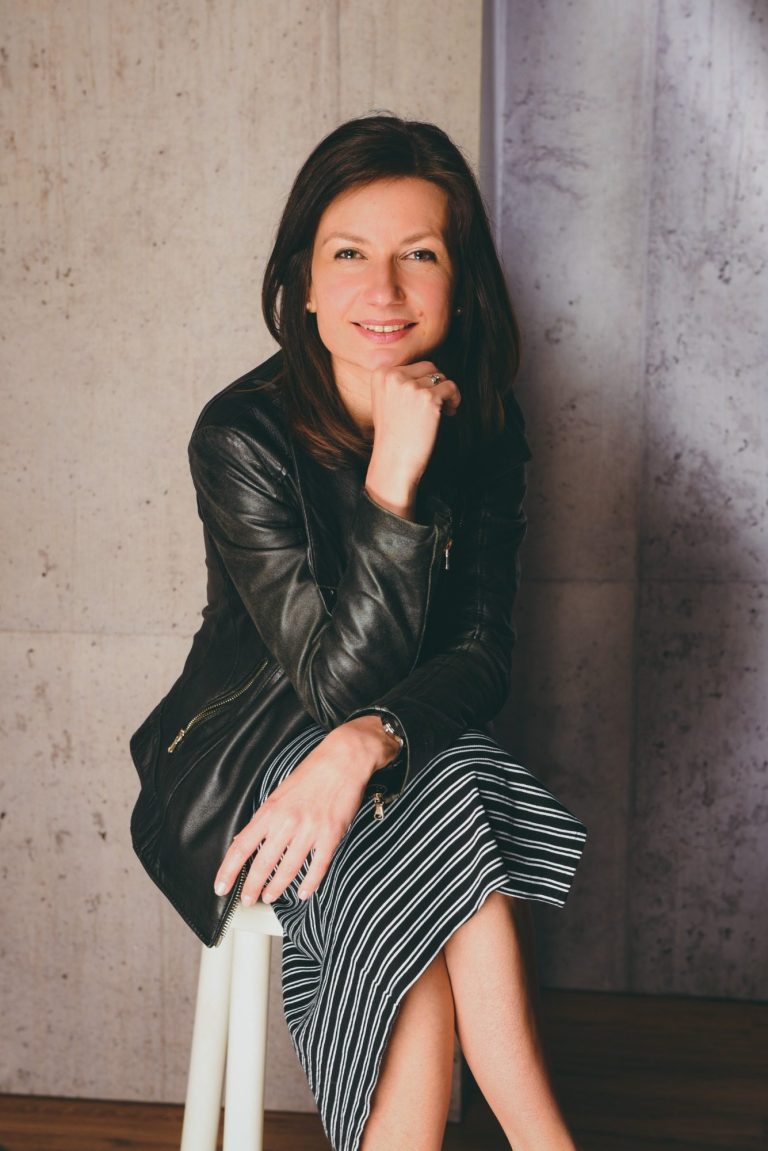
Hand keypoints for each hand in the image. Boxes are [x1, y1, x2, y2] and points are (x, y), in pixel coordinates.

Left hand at [213, 716, 401, 904]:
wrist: (342, 760)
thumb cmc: (310, 774)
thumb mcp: (278, 793)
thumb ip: (262, 820)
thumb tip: (243, 840)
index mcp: (270, 811)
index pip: (241, 846)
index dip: (228, 870)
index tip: (221, 887)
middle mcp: (287, 822)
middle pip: (262, 864)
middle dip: (252, 887)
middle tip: (249, 900)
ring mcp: (310, 830)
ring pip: (288, 869)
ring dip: (277, 887)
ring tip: (270, 897)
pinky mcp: (331, 834)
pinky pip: (318, 866)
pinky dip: (310, 883)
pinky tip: (303, 893)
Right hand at [365, 361, 460, 516]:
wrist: (393, 461)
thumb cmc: (393, 435)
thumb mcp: (386, 401)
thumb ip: (400, 383)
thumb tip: (429, 371)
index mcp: (381, 374)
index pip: (414, 366)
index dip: (425, 382)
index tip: (424, 400)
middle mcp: (394, 376)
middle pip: (429, 367)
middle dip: (437, 385)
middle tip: (438, 405)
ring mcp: (411, 387)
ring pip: (441, 378)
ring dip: (446, 394)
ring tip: (443, 411)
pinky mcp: (428, 398)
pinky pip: (451, 388)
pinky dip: (454, 400)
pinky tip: (449, 413)